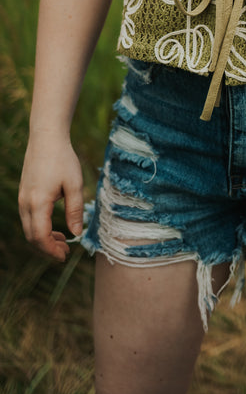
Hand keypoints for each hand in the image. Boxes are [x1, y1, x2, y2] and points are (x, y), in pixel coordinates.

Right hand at [18, 132, 83, 260]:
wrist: (46, 138)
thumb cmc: (63, 159)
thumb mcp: (75, 185)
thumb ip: (75, 211)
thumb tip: (76, 233)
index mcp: (38, 203)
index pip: (41, 237)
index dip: (52, 250)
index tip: (65, 255)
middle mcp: (25, 203)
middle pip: (31, 237)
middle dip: (47, 248)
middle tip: (66, 251)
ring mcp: (22, 199)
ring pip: (28, 229)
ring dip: (43, 239)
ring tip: (63, 240)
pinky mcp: (24, 194)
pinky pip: (28, 219)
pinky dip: (39, 228)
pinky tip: (54, 227)